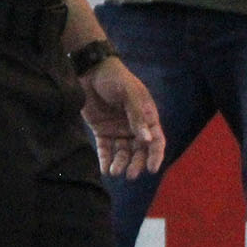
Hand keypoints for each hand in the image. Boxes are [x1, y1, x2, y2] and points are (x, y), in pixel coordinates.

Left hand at [78, 56, 164, 178]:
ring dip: (120, 163)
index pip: (156, 140)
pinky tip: (104, 169)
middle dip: (136, 163)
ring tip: (114, 172)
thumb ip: (137, 116)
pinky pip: (105, 149)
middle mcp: (135, 127)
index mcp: (147, 117)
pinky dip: (105, 160)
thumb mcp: (129, 93)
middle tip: (130, 175)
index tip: (152, 169)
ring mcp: (118, 130)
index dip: (156, 155)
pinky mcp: (102, 131)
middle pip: (139, 151)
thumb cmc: (115, 79)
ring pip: (122, 152)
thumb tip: (147, 140)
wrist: (90, 71)